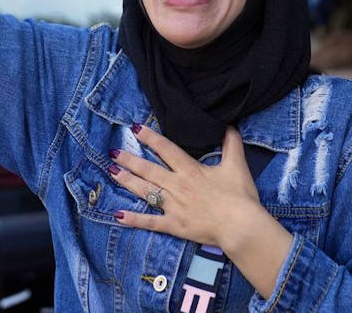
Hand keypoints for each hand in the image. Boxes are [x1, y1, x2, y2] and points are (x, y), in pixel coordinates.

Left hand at [108, 125, 262, 246]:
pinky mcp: (174, 225)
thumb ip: (232, 144)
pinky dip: (134, 219)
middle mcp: (177, 186)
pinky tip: (117, 216)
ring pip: (145, 191)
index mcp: (190, 170)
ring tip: (112, 172)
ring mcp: (174, 206)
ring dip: (127, 182)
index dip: (150, 138)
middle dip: (130, 160)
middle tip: (113, 151)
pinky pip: (150, 222)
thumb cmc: (239, 196)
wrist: (240, 226)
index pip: (166, 149)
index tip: (135, 129)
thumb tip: (229, 125)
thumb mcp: (237, 165)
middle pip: (149, 170)